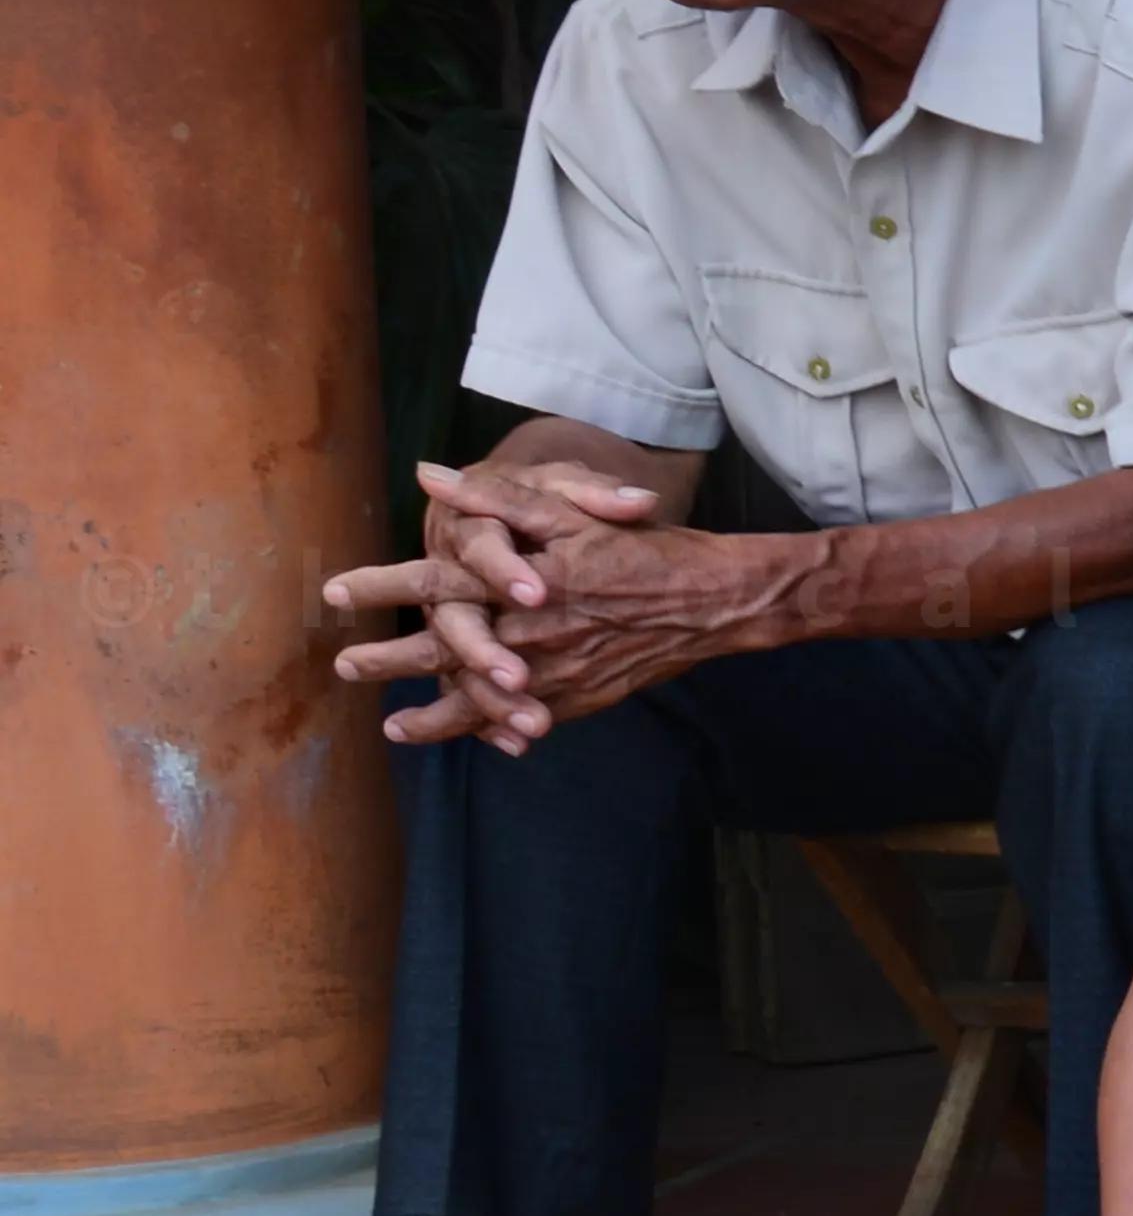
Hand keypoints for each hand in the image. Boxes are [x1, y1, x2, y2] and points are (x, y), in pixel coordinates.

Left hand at [328, 464, 757, 747]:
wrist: (716, 601)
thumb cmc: (646, 547)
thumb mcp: (574, 508)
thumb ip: (499, 496)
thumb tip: (430, 476)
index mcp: (522, 582)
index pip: (436, 583)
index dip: (383, 586)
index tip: (334, 590)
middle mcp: (530, 634)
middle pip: (444, 651)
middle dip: (391, 661)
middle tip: (345, 666)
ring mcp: (555, 674)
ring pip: (477, 700)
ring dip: (432, 714)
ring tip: (392, 726)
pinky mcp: (579, 698)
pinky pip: (520, 721)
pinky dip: (488, 732)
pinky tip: (466, 739)